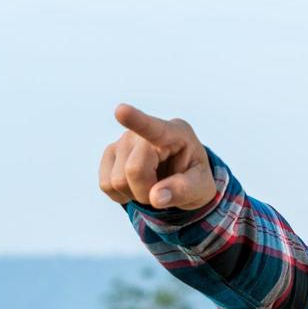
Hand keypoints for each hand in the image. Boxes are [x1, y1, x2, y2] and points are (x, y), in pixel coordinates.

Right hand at [98, 103, 214, 209]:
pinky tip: (136, 186)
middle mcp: (142, 133)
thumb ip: (183, 190)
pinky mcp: (109, 154)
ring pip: (117, 181)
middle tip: (163, 190)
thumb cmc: (193, 178)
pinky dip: (122, 195)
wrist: (180, 177)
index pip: (152, 127)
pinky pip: (106, 185)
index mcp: (174, 133)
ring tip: (152, 185)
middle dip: (146, 192)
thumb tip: (155, 197)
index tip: (121, 111)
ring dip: (135, 194)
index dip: (135, 119)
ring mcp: (122, 141)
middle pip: (134, 170)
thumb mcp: (201, 187)